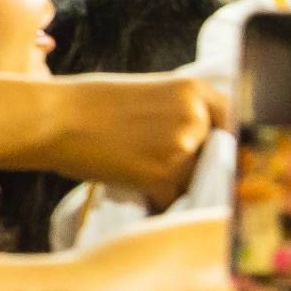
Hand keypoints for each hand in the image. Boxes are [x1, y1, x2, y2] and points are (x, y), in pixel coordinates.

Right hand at [49, 73, 227, 207]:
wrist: (55, 118)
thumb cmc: (94, 105)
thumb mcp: (152, 94)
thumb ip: (185, 114)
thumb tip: (211, 144)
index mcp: (197, 91)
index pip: (235, 124)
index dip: (227, 145)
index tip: (221, 159)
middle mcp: (197, 116)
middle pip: (218, 156)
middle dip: (199, 167)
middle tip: (164, 165)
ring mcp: (182, 147)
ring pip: (197, 181)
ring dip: (177, 185)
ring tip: (142, 171)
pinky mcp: (163, 177)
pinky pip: (175, 200)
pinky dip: (158, 200)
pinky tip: (135, 187)